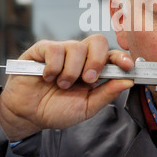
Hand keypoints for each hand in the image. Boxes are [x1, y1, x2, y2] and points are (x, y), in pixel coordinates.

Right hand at [0, 34, 133, 141]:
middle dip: (97, 60)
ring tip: (62, 85)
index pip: (111, 54)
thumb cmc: (57, 109)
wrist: (28, 115)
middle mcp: (80, 56)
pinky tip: (48, 77)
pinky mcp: (42, 49)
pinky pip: (54, 49)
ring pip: (76, 47)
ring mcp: (62, 51)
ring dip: (71, 71)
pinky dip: (53, 67)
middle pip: (98, 41)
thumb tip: (128, 81)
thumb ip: (107, 93)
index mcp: (93, 68)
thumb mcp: (87, 107)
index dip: (121, 57)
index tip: (127, 65)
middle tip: (88, 79)